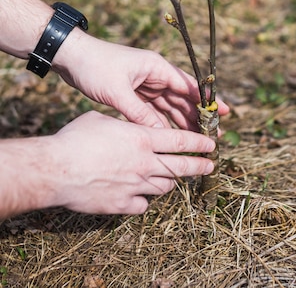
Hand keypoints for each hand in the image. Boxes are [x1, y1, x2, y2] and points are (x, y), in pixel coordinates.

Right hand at [49, 111, 215, 214]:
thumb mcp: (103, 119)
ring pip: (164, 187)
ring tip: (172, 179)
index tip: (212, 143)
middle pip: (181, 166)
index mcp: (142, 139)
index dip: (199, 142)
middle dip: (199, 166)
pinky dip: (144, 199)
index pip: (181, 140)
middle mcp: (143, 163)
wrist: (56, 169)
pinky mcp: (122, 204)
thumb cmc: (76, 138)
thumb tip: (129, 126)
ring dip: (170, 182)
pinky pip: (143, 204)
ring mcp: (135, 186)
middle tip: (210, 165)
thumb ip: (123, 124)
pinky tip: (140, 195)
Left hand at [55, 31, 228, 130]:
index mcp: (156, 67)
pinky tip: (173, 135)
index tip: (224, 112)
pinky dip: (163, 121)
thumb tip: (161, 135)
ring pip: (170, 105)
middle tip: (215, 133)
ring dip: (183, 120)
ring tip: (199, 138)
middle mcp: (155, 74)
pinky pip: (154, 109)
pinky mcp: (134, 92)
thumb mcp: (117, 92)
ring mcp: (145, 83)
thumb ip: (140, 114)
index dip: (207, 100)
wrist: (71, 57)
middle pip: (182, 97)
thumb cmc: (95, 67)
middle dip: (199, 114)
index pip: (188, 85)